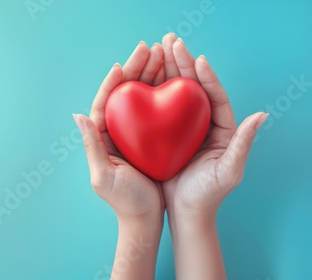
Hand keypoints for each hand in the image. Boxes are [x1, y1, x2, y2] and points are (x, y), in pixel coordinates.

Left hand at [74, 42, 165, 220]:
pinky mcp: (150, 137)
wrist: (144, 219)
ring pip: (141, 97)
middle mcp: (116, 131)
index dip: (113, 82)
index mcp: (102, 138)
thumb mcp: (104, 176)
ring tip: (162, 54)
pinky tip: (172, 79)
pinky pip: (156, 109)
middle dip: (135, 69)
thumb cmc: (125, 201)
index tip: (123, 64)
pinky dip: (162, 92)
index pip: (105, 102)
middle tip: (148, 48)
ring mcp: (134, 133)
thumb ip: (91, 145)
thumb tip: (78, 114)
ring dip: (150, 75)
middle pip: (124, 93)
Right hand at [156, 33, 267, 215]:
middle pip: (191, 86)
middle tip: (170, 41)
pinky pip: (156, 106)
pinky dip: (149, 90)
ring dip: (164, 69)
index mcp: (220, 128)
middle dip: (181, 62)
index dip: (205, 76)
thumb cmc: (208, 194)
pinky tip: (140, 76)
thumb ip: (243, 143)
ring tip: (155, 48)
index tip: (196, 58)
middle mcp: (200, 122)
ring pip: (172, 92)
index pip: (213, 95)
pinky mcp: (162, 132)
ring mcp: (180, 125)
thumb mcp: (229, 170)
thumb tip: (261, 115)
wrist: (186, 211)